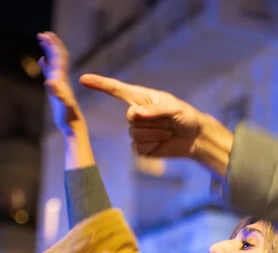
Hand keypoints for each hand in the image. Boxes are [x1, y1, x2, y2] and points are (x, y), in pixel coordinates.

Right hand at [38, 32, 84, 136]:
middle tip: (42, 33)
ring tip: (42, 40)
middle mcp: (62, 79)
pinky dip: (46, 64)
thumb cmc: (69, 118)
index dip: (53, 46)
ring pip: (54, 63)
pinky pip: (51, 73)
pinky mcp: (57, 90)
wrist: (75, 127)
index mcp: (62, 80)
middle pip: (57, 57)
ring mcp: (59, 84)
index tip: (46, 35)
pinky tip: (43, 60)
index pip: (59, 58)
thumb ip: (56, 93)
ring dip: (49, 51)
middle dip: (51, 44)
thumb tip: (49, 82)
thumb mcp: (63, 106)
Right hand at [78, 73, 231, 173]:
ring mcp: (137, 131)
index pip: (116, 90)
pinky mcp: (141, 148)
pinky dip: (153, 145)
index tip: (83, 79)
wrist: (194, 138)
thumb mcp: (174, 108)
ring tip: (168, 131)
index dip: (99, 84)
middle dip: (150, 121)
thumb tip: (134, 115)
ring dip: (155, 134)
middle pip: (130, 118)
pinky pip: (139, 148)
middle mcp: (135, 113)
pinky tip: (162, 141)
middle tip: (167, 122)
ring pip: (135, 134)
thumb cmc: (185, 116)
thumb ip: (155, 110)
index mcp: (140, 98)